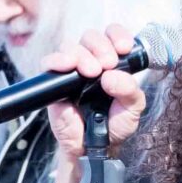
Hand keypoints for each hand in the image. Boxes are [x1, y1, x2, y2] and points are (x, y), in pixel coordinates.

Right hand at [42, 25, 151, 164]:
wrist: (93, 147)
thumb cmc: (113, 124)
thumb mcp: (132, 107)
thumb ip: (129, 89)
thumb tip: (112, 76)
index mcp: (113, 63)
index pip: (112, 36)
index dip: (117, 36)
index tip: (124, 47)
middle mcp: (91, 62)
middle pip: (90, 37)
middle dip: (101, 46)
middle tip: (108, 64)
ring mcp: (71, 71)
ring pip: (71, 46)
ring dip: (82, 54)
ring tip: (91, 72)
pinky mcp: (53, 83)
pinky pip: (49, 63)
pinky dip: (57, 60)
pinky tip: (68, 66)